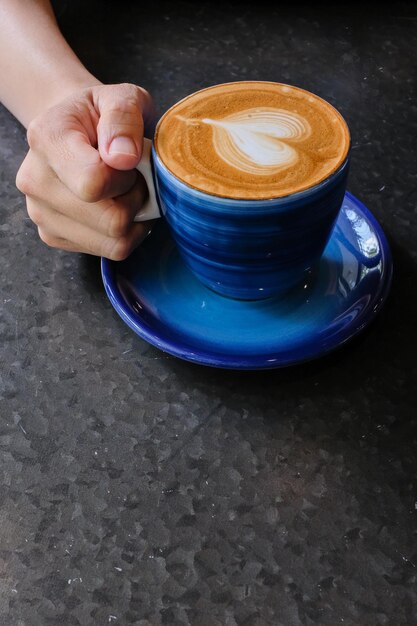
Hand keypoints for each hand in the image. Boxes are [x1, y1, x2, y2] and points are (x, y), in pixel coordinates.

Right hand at [16, 83, 154, 259]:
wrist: (76, 130)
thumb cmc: (102, 114)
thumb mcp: (121, 97)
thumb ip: (124, 117)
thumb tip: (123, 158)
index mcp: (47, 138)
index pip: (94, 183)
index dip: (126, 177)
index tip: (128, 160)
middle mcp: (35, 181)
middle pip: (110, 221)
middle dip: (135, 200)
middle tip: (133, 177)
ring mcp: (41, 214)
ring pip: (113, 243)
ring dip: (133, 219)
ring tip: (124, 191)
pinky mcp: (53, 236)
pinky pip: (109, 251)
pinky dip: (125, 233)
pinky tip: (117, 206)